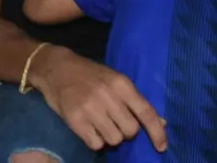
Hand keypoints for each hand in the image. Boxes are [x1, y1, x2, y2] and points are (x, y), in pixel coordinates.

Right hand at [29, 45, 167, 152]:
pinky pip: (96, 143)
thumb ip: (135, 101)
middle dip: (125, 132)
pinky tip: (89, 128)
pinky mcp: (74, 119)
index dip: (157, 132)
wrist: (54, 68)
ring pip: (114, 140)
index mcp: (121, 84)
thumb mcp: (114, 80)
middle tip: (114, 122)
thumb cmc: (88, 74)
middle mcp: (107, 95)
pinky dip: (94, 140)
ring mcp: (90, 108)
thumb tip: (162, 123)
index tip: (162, 147)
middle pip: (130, 131)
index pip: (146, 112)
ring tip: (99, 124)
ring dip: (109, 136)